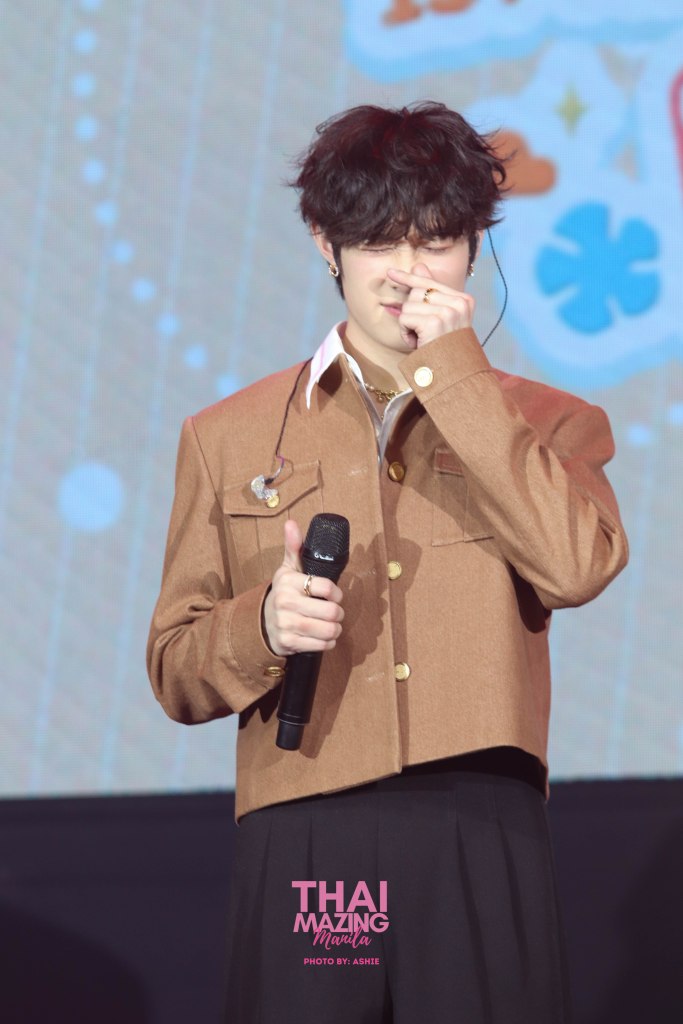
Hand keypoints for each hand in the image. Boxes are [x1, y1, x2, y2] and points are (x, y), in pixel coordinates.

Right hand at [262, 519, 344, 656]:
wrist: (262, 623)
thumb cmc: (283, 593)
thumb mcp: (287, 569)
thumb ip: (294, 547)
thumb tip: (291, 523)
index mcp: (288, 582)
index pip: (327, 588)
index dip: (337, 593)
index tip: (335, 595)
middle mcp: (286, 602)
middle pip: (331, 611)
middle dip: (338, 613)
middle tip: (335, 612)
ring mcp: (286, 624)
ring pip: (328, 630)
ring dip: (336, 629)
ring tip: (332, 625)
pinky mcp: (289, 642)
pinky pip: (321, 645)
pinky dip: (328, 642)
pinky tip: (323, 637)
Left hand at [386, 262, 474, 347]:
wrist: (453, 377)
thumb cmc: (444, 350)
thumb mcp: (440, 320)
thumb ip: (431, 294)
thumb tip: (418, 266)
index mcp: (465, 300)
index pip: (431, 283)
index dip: (409, 278)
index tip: (390, 273)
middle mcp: (460, 303)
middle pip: (416, 293)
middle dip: (412, 314)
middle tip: (424, 333)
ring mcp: (448, 312)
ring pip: (408, 305)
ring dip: (409, 326)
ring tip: (423, 340)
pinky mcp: (434, 322)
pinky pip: (405, 318)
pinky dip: (405, 333)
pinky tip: (418, 343)